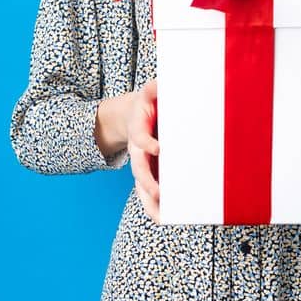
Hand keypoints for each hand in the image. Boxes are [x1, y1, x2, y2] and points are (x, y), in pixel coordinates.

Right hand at [127, 79, 161, 222]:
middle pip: (139, 168)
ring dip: (151, 201)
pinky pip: (150, 193)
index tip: (157, 148)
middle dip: (148, 181)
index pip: (140, 136)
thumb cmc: (151, 103)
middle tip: (158, 192)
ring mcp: (142, 163)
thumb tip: (160, 82)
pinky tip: (165, 219)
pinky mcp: (150, 172)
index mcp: (139, 128)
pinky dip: (156, 207)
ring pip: (143, 186)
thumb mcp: (151, 91)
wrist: (135, 114)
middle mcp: (138, 149)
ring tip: (162, 216)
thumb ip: (155, 88)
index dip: (147, 142)